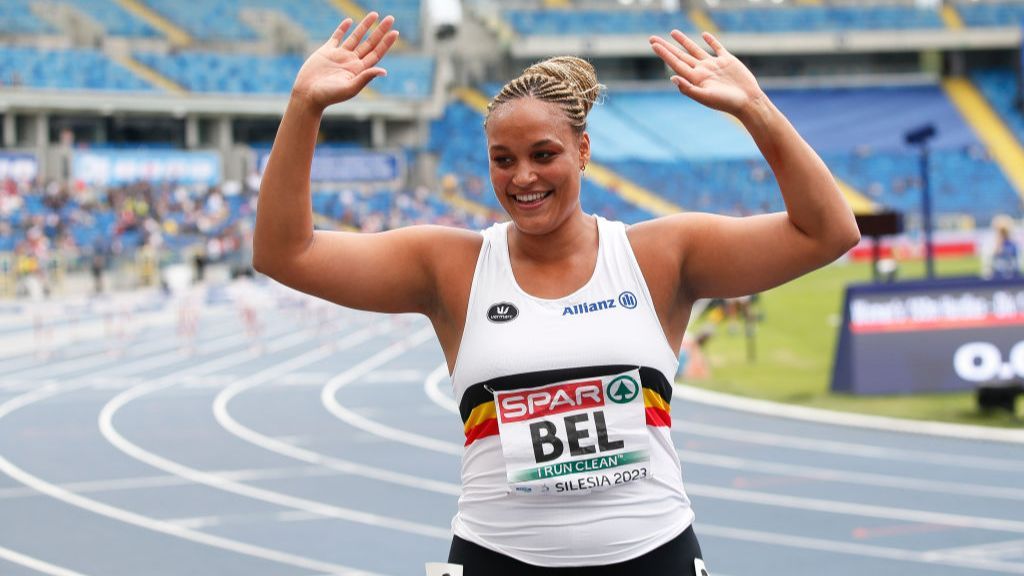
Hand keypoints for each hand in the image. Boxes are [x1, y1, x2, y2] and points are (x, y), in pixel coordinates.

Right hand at [292, 13, 398, 111]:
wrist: (307, 95)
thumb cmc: (328, 96)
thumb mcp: (349, 88)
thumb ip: (365, 78)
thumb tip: (384, 71)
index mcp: (359, 70)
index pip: (376, 53)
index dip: (386, 43)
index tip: (395, 32)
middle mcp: (351, 61)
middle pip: (370, 43)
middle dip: (380, 31)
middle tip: (391, 18)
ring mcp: (339, 55)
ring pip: (355, 37)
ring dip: (365, 26)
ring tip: (375, 14)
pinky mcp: (326, 51)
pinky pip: (337, 37)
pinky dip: (343, 28)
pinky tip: (350, 21)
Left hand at [649, 30, 763, 117]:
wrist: (748, 102)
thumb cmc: (726, 103)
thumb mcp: (705, 97)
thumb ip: (688, 88)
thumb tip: (672, 77)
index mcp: (695, 79)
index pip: (675, 63)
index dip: (664, 54)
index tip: (653, 44)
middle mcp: (702, 71)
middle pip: (680, 55)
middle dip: (667, 47)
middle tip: (652, 38)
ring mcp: (714, 65)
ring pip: (695, 50)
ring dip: (684, 41)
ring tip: (673, 32)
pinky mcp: (727, 61)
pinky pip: (717, 48)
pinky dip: (711, 41)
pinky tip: (704, 35)